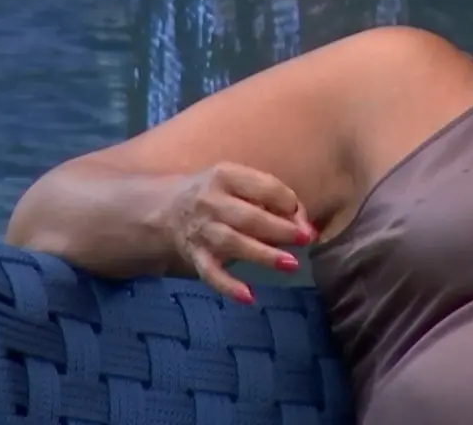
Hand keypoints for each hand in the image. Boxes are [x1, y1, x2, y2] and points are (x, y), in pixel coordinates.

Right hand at [170, 162, 315, 303]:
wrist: (167, 209)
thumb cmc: (218, 195)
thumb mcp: (240, 184)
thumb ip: (274, 200)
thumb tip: (305, 227)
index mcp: (226, 175)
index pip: (264, 186)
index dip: (287, 201)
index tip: (300, 215)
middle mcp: (211, 201)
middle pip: (249, 217)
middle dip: (280, 229)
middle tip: (305, 240)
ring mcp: (201, 229)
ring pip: (233, 243)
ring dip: (263, 254)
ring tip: (291, 264)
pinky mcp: (194, 255)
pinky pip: (210, 273)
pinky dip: (228, 286)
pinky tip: (249, 297)